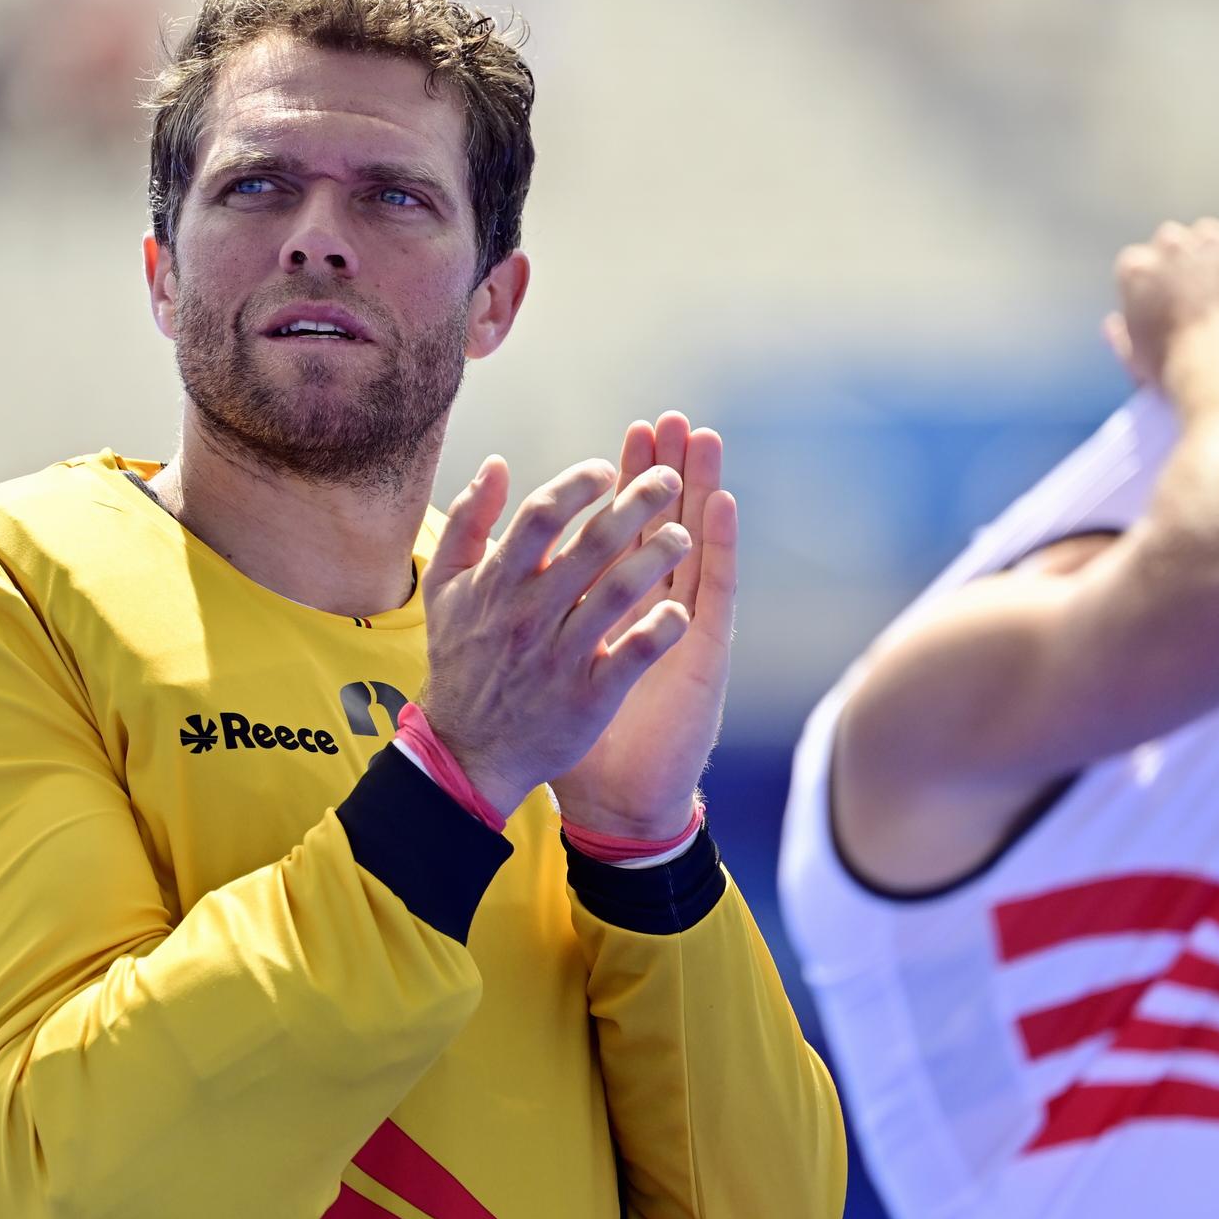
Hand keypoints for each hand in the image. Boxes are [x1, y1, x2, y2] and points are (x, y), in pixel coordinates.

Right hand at [418, 455, 695, 822]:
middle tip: (670, 479)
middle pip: (592, 544)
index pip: (542, 514)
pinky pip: (631, 656)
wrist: (467, 751)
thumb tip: (496, 464)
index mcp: (498, 581)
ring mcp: (560, 655)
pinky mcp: (588, 696)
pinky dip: (659, 630)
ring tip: (684, 534)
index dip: (578, 483)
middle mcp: (529, 613)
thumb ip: (468, 521)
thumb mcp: (445, 587)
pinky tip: (681, 610)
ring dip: (656, 557)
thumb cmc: (462, 660)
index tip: (608, 468)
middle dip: (638, 504)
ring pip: (617, 593)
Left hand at [550, 413, 738, 840]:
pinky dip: (721, 545)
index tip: (629, 434)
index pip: (624, 529)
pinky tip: (721, 506)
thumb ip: (522, 610)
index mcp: (613, 605)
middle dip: (665, 471)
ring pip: (696, 543)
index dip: (628, 483)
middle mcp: (653, 608)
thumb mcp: (537, 663)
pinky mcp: (703, 651)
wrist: (616, 797)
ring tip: (703, 441)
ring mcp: (683, 625)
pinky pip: (714, 591)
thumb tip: (497, 572)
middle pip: (664, 525)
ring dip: (700, 490)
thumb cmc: (570, 730)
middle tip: (670, 421)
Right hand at [1103, 218, 1218, 387]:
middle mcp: (1171, 245)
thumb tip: (1112, 324)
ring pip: (1211, 235)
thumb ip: (1121, 337)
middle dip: (1181, 259)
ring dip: (1215, 252)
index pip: (1137, 263)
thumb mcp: (1136, 361)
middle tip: (1197, 290)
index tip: (1162, 298)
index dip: (1150, 281)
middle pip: (1173, 241)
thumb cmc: (1177, 368)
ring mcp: (1212, 242)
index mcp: (1136, 269)